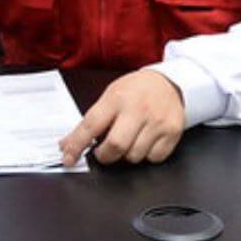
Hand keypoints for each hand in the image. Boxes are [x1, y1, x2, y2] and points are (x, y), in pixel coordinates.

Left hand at [59, 69, 184, 166]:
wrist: (168, 83)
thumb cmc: (135, 91)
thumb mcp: (110, 95)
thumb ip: (92, 120)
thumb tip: (68, 144)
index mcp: (116, 98)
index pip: (91, 125)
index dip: (77, 144)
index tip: (68, 158)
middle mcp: (137, 110)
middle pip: (116, 146)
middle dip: (104, 156)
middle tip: (103, 151)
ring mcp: (157, 122)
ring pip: (134, 156)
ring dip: (126, 155)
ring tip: (128, 140)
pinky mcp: (173, 132)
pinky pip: (154, 158)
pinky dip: (146, 155)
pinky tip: (145, 141)